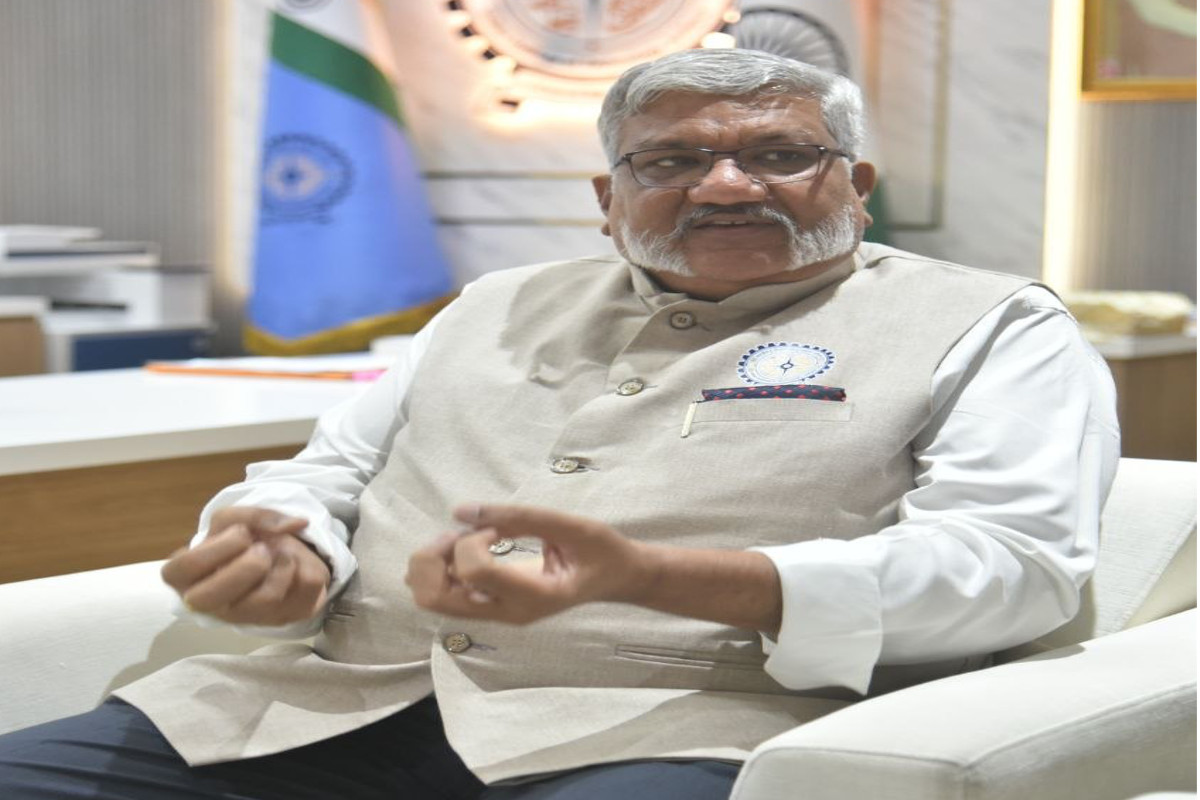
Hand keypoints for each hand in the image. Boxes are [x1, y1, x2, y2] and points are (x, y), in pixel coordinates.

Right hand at [161, 507, 329, 625]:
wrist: (266, 561)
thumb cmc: (236, 543)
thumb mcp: (231, 520)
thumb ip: (253, 515)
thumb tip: (294, 524)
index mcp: (185, 579)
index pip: (188, 567)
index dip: (221, 546)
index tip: (241, 536)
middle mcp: (210, 606)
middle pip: (219, 596)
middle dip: (249, 564)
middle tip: (262, 549)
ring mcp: (245, 618)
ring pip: (267, 598)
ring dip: (283, 562)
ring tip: (281, 553)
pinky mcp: (282, 618)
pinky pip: (303, 592)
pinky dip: (308, 565)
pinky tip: (296, 565)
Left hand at [405, 505, 656, 624]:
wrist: (614, 578)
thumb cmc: (599, 550)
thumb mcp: (570, 525)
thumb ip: (517, 517)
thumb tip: (460, 510)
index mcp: (532, 596)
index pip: (474, 571)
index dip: (472, 539)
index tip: (495, 527)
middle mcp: (508, 613)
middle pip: (434, 597)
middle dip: (433, 557)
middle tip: (461, 532)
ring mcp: (496, 614)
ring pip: (431, 598)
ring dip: (433, 562)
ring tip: (464, 539)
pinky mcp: (489, 608)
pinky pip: (444, 594)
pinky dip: (441, 568)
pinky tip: (469, 548)